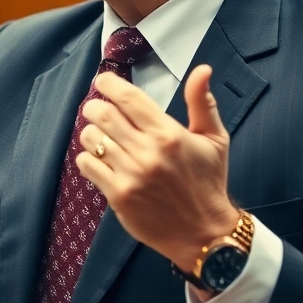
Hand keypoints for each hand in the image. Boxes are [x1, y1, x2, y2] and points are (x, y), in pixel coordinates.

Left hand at [75, 65, 239, 276]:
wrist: (204, 233)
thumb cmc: (208, 182)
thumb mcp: (215, 139)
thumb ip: (202, 102)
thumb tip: (202, 69)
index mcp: (169, 134)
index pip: (129, 98)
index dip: (110, 84)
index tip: (103, 82)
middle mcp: (148, 152)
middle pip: (103, 115)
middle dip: (95, 107)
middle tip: (96, 109)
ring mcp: (131, 175)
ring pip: (91, 139)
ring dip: (90, 132)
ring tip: (99, 136)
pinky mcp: (118, 195)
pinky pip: (87, 166)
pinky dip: (87, 158)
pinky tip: (98, 159)